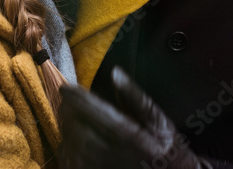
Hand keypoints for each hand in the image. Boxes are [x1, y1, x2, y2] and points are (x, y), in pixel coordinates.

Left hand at [57, 66, 210, 168]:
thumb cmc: (166, 149)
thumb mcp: (159, 121)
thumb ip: (135, 97)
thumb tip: (115, 73)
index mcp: (128, 136)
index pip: (94, 112)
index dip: (77, 98)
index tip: (66, 88)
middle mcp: (110, 154)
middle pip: (77, 126)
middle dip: (70, 111)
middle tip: (70, 101)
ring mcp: (99, 168)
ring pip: (70, 142)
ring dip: (68, 128)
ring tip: (73, 118)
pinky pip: (69, 159)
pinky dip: (68, 146)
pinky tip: (76, 140)